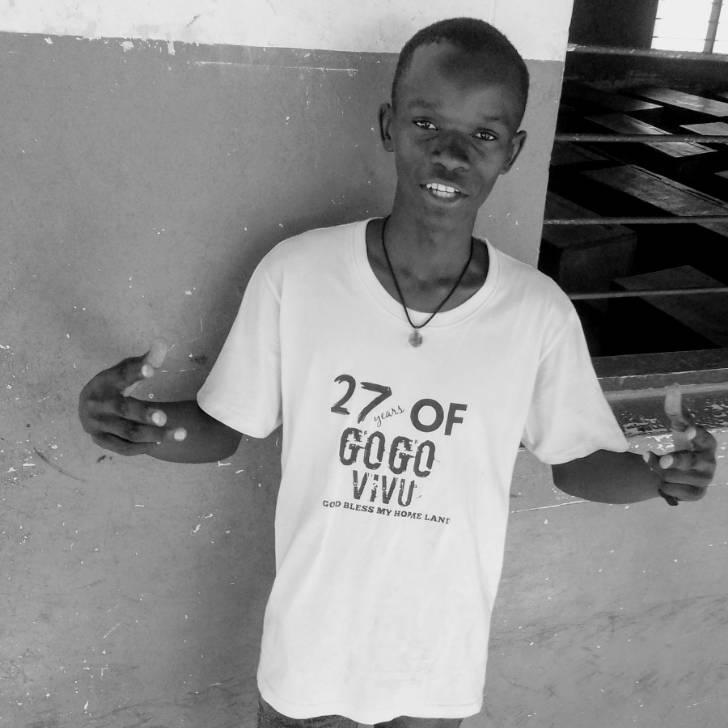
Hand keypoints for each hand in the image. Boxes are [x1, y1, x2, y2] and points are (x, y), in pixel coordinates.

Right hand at [78, 340, 185, 455]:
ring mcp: (97, 425)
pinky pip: (124, 447)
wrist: (88, 408)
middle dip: (144, 414)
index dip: (136, 371)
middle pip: (123, 409)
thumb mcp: (125, 370)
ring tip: (181, 433)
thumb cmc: (113, 385)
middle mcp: (97, 404)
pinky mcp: (100, 441)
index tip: (151, 369)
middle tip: (165, 417)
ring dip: (154, 434)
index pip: (121, 375)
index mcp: (104, 382)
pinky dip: (143, 446)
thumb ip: (145, 361)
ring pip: (127, 432)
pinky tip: (162, 442)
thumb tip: (162, 343)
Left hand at [645, 387, 716, 502]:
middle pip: (689, 462)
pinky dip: (664, 486)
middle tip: (663, 461)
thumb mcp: (678, 426)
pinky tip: (665, 482)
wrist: (678, 469)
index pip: (704, 438)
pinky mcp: (697, 495)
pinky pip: (673, 491)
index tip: (687, 430)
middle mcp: (709, 462)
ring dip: (660, 471)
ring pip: (673, 476)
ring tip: (661, 467)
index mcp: (707, 443)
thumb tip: (673, 386)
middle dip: (675, 461)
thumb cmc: (682, 442)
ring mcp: (705, 480)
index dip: (696, 434)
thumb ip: (675, 409)